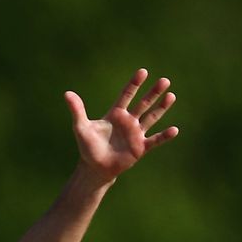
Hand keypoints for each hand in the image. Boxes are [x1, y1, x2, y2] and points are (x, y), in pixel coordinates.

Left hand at [65, 68, 178, 184]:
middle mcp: (128, 121)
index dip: (134, 84)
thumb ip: (77, 110)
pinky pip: (154, 140)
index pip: (126, 95)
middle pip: (143, 103)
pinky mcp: (140, 148)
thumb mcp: (81, 128)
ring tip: (171, 96)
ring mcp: (135, 133)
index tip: (143, 72)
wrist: (95, 169)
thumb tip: (67, 93)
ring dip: (161, 108)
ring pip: (151, 117)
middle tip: (164, 81)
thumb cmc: (88, 148)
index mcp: (116, 114)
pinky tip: (174, 130)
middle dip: (153, 93)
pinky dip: (164, 136)